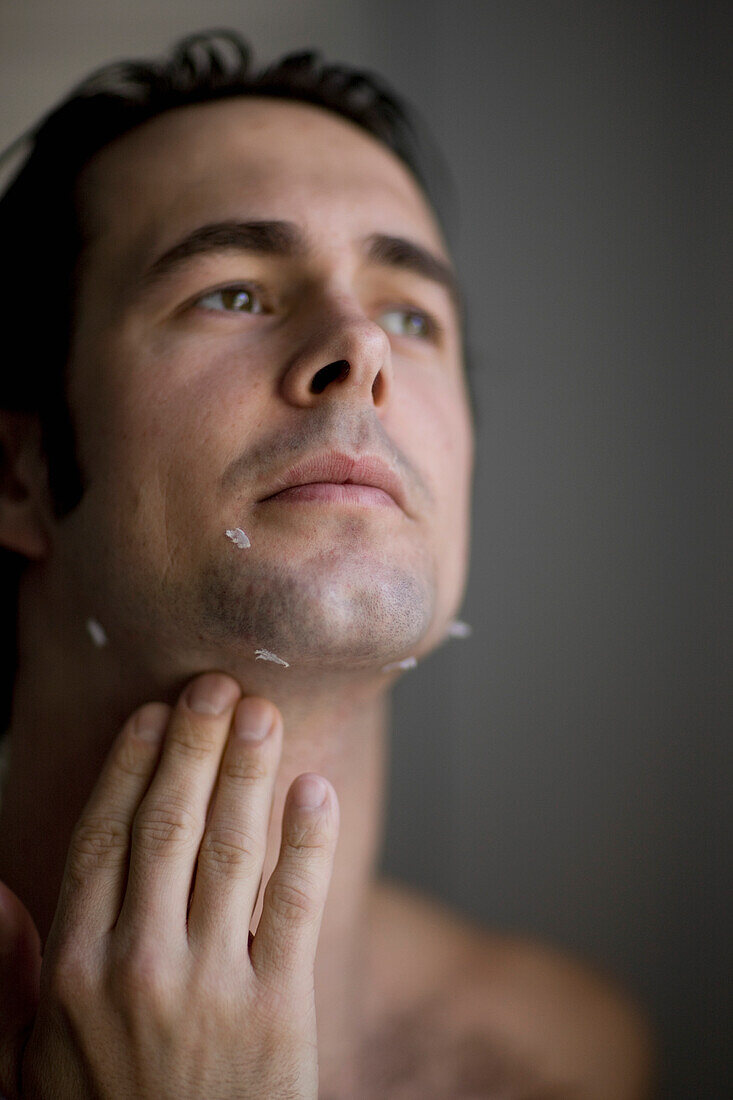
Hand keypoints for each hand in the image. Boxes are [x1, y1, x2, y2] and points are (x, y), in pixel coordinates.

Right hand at [0, 673, 338, 1098]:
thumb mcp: (27, 1065)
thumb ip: (9, 978)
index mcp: (76, 969)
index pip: (105, 838)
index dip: (133, 767)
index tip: (156, 714)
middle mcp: (140, 965)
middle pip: (169, 826)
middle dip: (195, 746)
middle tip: (219, 684)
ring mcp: (212, 986)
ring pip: (232, 850)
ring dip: (249, 771)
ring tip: (263, 712)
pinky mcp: (279, 1011)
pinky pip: (297, 907)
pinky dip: (310, 842)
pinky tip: (316, 789)